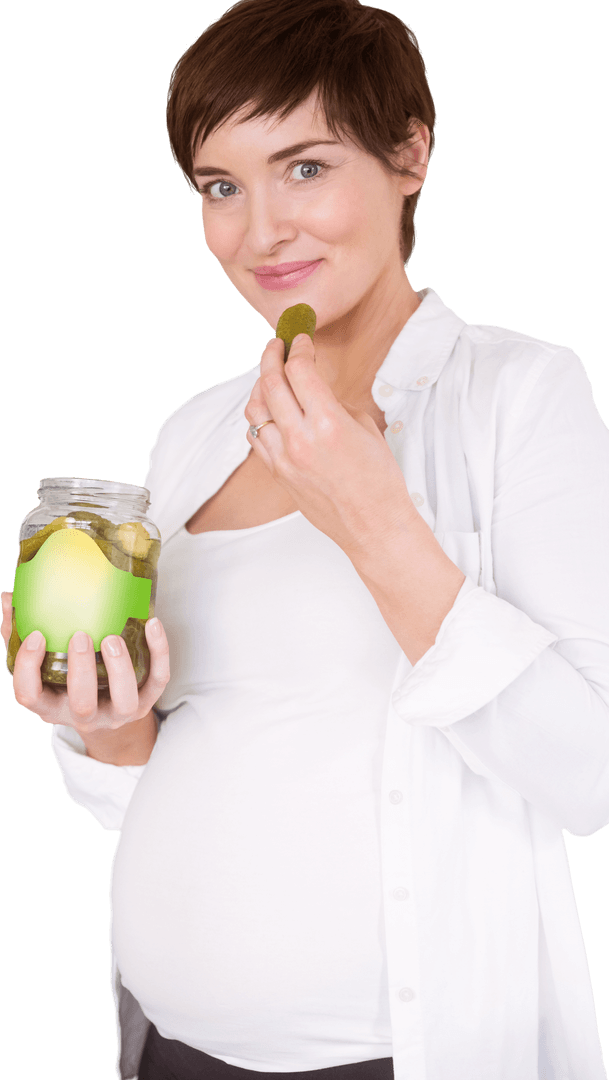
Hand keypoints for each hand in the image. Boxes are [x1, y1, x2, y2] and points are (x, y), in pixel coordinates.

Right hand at [1, 590, 169, 732]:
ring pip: (124, 703)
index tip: (37, 635)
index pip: (30, 696)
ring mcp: (116, 713)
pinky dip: (158, 653)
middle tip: (81, 635)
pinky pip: (157, 681)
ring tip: (112, 637)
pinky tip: (152, 624)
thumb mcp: (41, 664)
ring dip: (120, 669)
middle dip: (82, 671)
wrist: (105, 709)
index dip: (29, 669)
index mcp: (51, 704)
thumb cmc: (65, 679)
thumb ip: (20, 633)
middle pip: (82, 705)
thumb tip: (8, 597)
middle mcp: (83, 715)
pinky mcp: (145, 702)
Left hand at [244, 333, 416, 562]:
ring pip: (254, 409)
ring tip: (271, 376)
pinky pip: (256, 437)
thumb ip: (334, 403)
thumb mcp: (364, 428)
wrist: (374, 525)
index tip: (301, 340)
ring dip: (260, 386)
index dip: (298, 347)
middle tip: (276, 345)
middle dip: (271, 356)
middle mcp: (300, 439)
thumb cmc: (379, 479)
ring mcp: (284, 459)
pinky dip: (259, 418)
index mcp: (328, 422)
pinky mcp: (278, 474)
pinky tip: (270, 411)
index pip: (299, 369)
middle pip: (270, 383)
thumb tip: (312, 388)